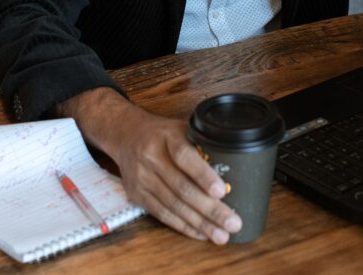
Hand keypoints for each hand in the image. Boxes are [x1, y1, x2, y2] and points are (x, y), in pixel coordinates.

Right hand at [54, 88, 241, 243]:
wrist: (126, 135)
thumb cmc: (163, 134)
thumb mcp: (182, 128)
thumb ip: (202, 144)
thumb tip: (236, 167)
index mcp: (166, 136)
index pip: (184, 156)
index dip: (203, 175)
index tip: (221, 191)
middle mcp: (150, 157)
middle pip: (181, 187)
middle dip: (210, 209)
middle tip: (232, 223)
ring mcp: (141, 178)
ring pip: (173, 205)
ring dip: (200, 223)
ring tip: (221, 235)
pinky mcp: (137, 195)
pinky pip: (162, 215)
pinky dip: (183, 226)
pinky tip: (201, 233)